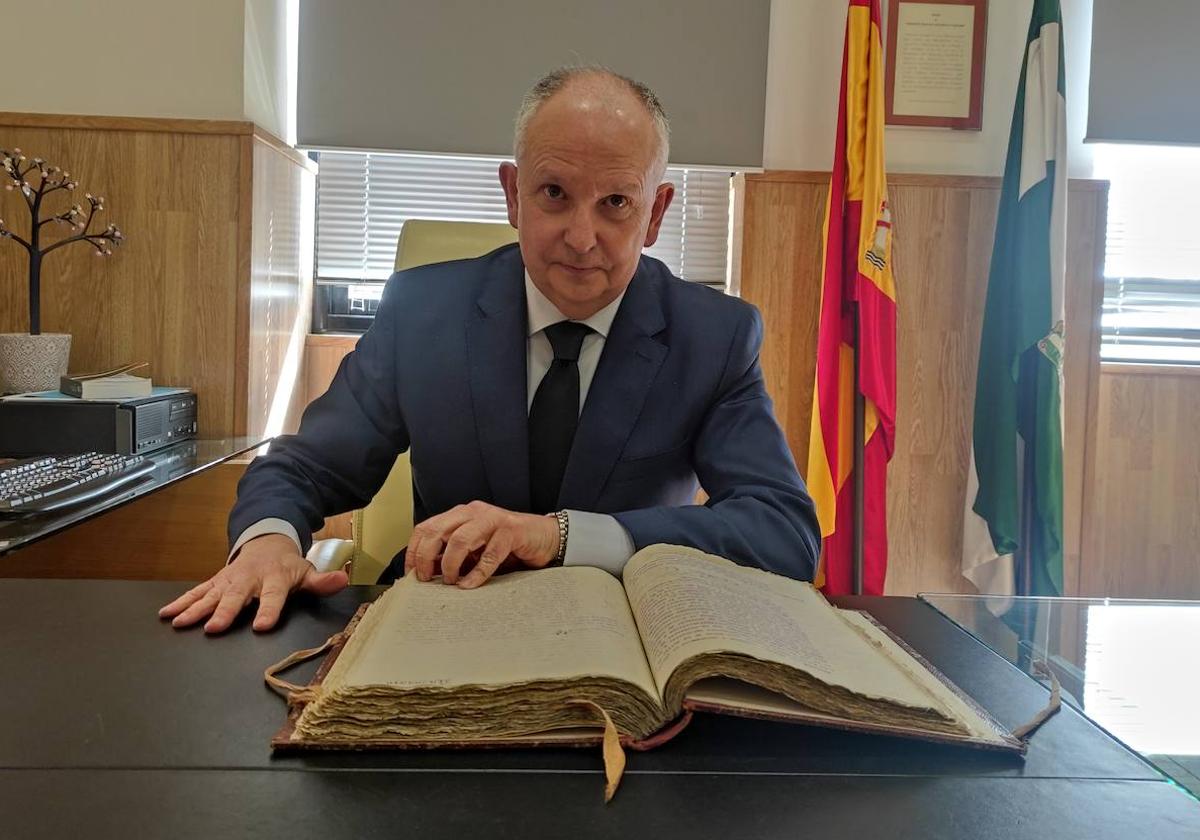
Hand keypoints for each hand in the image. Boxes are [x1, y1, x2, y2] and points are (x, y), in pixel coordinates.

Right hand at [158, 534, 348, 633]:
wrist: (267, 541)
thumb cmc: (288, 565)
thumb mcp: (307, 571)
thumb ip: (322, 581)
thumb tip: (341, 580)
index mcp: (275, 578)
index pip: (273, 596)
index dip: (268, 610)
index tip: (261, 626)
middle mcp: (249, 578)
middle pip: (237, 596)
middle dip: (224, 611)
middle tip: (213, 628)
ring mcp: (230, 579)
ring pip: (212, 594)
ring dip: (195, 608)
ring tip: (180, 622)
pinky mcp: (216, 581)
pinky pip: (198, 591)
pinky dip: (182, 602)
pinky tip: (168, 614)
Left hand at [406, 501, 559, 588]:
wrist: (544, 537)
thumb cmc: (507, 545)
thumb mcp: (474, 550)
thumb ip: (452, 556)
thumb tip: (426, 572)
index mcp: (460, 514)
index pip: (426, 527)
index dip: (414, 550)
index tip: (411, 572)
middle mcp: (473, 512)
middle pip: (437, 531)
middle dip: (426, 557)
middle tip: (426, 579)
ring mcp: (492, 519)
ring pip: (460, 540)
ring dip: (450, 564)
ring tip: (450, 581)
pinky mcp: (510, 532)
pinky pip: (489, 555)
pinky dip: (477, 573)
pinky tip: (470, 585)